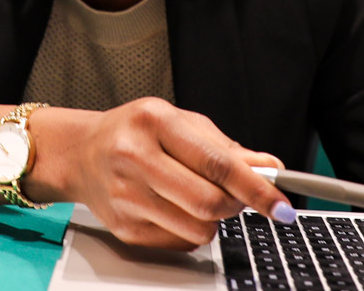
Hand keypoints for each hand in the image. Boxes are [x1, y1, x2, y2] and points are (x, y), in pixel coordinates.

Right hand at [39, 98, 294, 249]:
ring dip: (213, 220)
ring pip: (197, 229)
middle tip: (236, 197)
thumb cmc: (136, 133)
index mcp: (154, 121)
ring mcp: (126, 196)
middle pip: (208, 202)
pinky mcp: (124, 228)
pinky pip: (179, 243)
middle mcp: (134, 157)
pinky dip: (189, 230)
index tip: (280, 204)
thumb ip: (225, 147)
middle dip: (235, 205)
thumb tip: (269, 167)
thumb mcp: (180, 124)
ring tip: (198, 198)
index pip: (217, 163)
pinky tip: (174, 208)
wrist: (82, 154)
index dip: (256, 188)